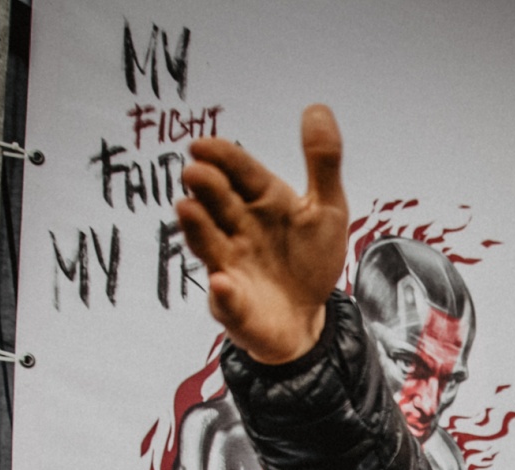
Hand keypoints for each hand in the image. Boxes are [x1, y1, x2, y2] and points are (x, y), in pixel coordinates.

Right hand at [176, 106, 348, 364]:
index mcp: (262, 201)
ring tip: (187, 209)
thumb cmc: (308, 258)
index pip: (240, 172)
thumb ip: (323, 163)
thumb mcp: (327, 208)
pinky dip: (224, 294)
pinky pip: (227, 301)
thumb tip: (317, 107)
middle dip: (206, 188)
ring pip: (210, 245)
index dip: (223, 157)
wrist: (307, 316)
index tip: (201, 145)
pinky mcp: (235, 307)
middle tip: (195, 172)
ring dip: (198, 228)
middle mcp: (238, 229)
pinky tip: (223, 283)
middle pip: (219, 203)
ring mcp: (232, 266)